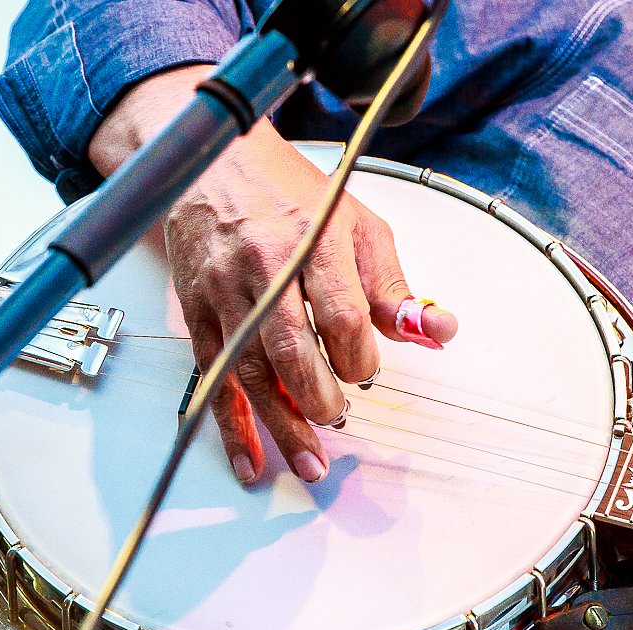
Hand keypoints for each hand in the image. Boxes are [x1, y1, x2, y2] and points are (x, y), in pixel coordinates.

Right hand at [88, 65, 457, 483]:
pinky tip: (249, 459)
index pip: (343, 315)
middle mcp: (264, 265)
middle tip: (340, 418)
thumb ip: (394, 286)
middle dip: (320, 398)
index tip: (366, 372)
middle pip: (291, 348)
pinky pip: (212, 376)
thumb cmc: (292, 193)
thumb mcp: (358, 225)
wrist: (215, 162)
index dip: (360, 357)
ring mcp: (223, 289)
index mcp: (314, 239)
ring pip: (249, 370)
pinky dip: (230, 424)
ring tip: (310, 463)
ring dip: (281, 424)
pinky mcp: (196, 309)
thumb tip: (436, 331)